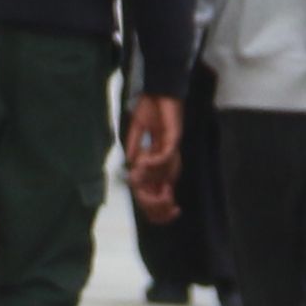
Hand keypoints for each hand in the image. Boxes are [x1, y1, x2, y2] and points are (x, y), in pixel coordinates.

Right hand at [125, 94, 182, 220]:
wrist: (157, 90)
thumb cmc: (149, 111)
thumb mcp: (136, 134)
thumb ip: (134, 152)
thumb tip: (131, 171)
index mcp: (159, 166)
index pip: (160, 196)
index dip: (159, 211)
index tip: (156, 215)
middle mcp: (168, 162)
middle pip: (165, 194)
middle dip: (156, 204)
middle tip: (148, 198)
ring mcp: (172, 151)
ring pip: (165, 177)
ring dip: (149, 176)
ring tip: (138, 165)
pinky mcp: (173, 137)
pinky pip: (166, 156)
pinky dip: (154, 161)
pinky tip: (143, 159)